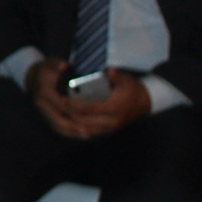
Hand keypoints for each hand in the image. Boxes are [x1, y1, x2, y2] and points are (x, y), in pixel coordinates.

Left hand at [29, 60, 147, 139]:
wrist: (144, 104)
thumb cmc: (132, 89)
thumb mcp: (125, 79)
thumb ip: (115, 76)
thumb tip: (108, 70)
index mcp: (114, 108)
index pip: (89, 109)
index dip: (74, 105)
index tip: (62, 99)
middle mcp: (111, 121)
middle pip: (85, 121)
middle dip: (70, 114)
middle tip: (58, 106)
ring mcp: (110, 128)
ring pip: (86, 129)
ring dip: (73, 122)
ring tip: (61, 113)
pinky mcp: (108, 131)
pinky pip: (91, 132)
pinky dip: (80, 127)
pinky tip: (70, 120)